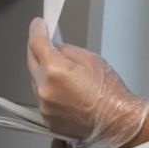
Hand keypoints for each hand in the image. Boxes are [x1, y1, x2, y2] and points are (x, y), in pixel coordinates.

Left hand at [26, 18, 148, 147]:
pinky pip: (42, 98)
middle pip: (31, 61)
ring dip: (43, 73)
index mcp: (55, 70)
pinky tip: (65, 91)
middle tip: (47, 44)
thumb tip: (55, 48)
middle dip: (37, 50)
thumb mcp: (91, 59)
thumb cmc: (110, 94)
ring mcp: (45, 106)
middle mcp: (45, 89)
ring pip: (36, 81)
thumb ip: (67, 51)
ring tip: (62, 73)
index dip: (36, 31)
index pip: (37, 43)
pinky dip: (49, 91)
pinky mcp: (48, 119)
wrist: (117, 122)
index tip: (37, 25)